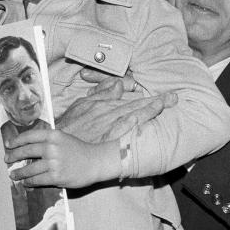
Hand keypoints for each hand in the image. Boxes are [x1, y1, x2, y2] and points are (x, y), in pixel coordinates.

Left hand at [4, 127, 115, 188]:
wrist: (95, 162)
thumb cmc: (79, 150)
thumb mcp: (64, 139)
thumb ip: (47, 140)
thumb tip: (26, 147)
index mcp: (53, 135)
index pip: (29, 136)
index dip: (17, 141)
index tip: (9, 145)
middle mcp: (52, 148)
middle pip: (26, 152)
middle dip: (13, 156)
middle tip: (7, 160)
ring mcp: (53, 163)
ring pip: (29, 169)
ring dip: (19, 173)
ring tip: (13, 175)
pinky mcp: (56, 177)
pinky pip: (37, 180)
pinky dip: (29, 182)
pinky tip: (26, 182)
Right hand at [57, 77, 176, 142]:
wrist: (56, 145)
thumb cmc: (69, 126)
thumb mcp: (81, 105)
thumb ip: (101, 94)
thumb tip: (119, 84)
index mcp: (103, 105)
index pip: (130, 98)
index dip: (148, 96)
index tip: (165, 96)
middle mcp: (107, 113)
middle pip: (135, 105)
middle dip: (156, 101)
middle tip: (174, 98)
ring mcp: (106, 125)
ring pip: (130, 115)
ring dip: (147, 109)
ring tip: (164, 104)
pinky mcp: (103, 138)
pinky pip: (117, 129)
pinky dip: (127, 123)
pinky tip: (138, 118)